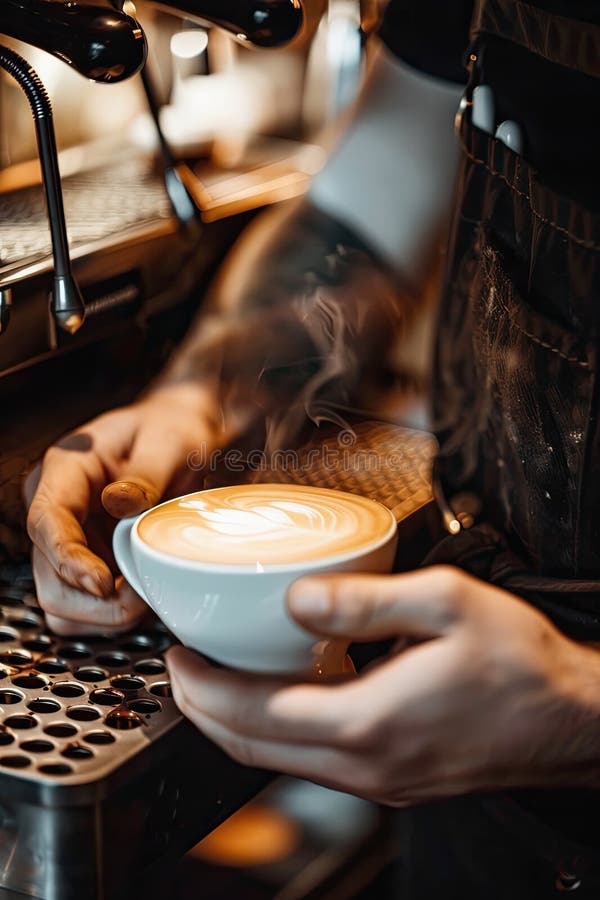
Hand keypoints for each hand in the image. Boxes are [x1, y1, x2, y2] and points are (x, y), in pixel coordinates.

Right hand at [25, 383, 221, 634]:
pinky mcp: (87, 558)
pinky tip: (141, 597)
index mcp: (67, 469)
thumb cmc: (172, 430)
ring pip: (60, 600)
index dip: (69, 560)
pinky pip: (83, 604)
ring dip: (101, 613)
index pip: (46, 522)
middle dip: (92, 601)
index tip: (105, 583)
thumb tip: (119, 504)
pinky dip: (110, 613)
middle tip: (143, 598)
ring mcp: (69, 536)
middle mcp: (58, 506)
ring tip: (145, 597)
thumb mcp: (170, 441)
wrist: (178, 433)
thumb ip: (146, 473)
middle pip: (47, 575)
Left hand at [167, 566, 599, 803]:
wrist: (571, 720)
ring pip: (276, 760)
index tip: (174, 654)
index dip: (200, 686)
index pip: (250, 713)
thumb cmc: (520, 664)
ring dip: (235, 722)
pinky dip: (275, 731)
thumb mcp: (446, 604)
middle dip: (201, 709)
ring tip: (217, 677)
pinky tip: (281, 696)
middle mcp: (363, 764)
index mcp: (366, 721)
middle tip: (181, 666)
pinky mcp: (393, 778)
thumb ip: (364, 599)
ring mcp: (378, 779)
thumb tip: (296, 598)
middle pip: (250, 746)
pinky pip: (311, 762)